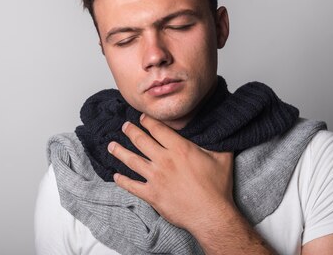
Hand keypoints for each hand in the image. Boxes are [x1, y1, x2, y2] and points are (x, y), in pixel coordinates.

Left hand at [108, 114, 234, 232]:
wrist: (212, 215)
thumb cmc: (218, 187)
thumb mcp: (221, 157)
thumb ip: (214, 141)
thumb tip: (215, 129)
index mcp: (180, 149)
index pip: (158, 129)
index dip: (148, 121)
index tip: (141, 117)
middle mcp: (164, 160)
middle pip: (141, 141)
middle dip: (130, 131)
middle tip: (124, 126)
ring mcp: (156, 178)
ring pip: (132, 160)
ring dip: (119, 151)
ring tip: (111, 146)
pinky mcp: (152, 195)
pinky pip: (132, 186)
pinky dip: (122, 181)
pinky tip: (116, 176)